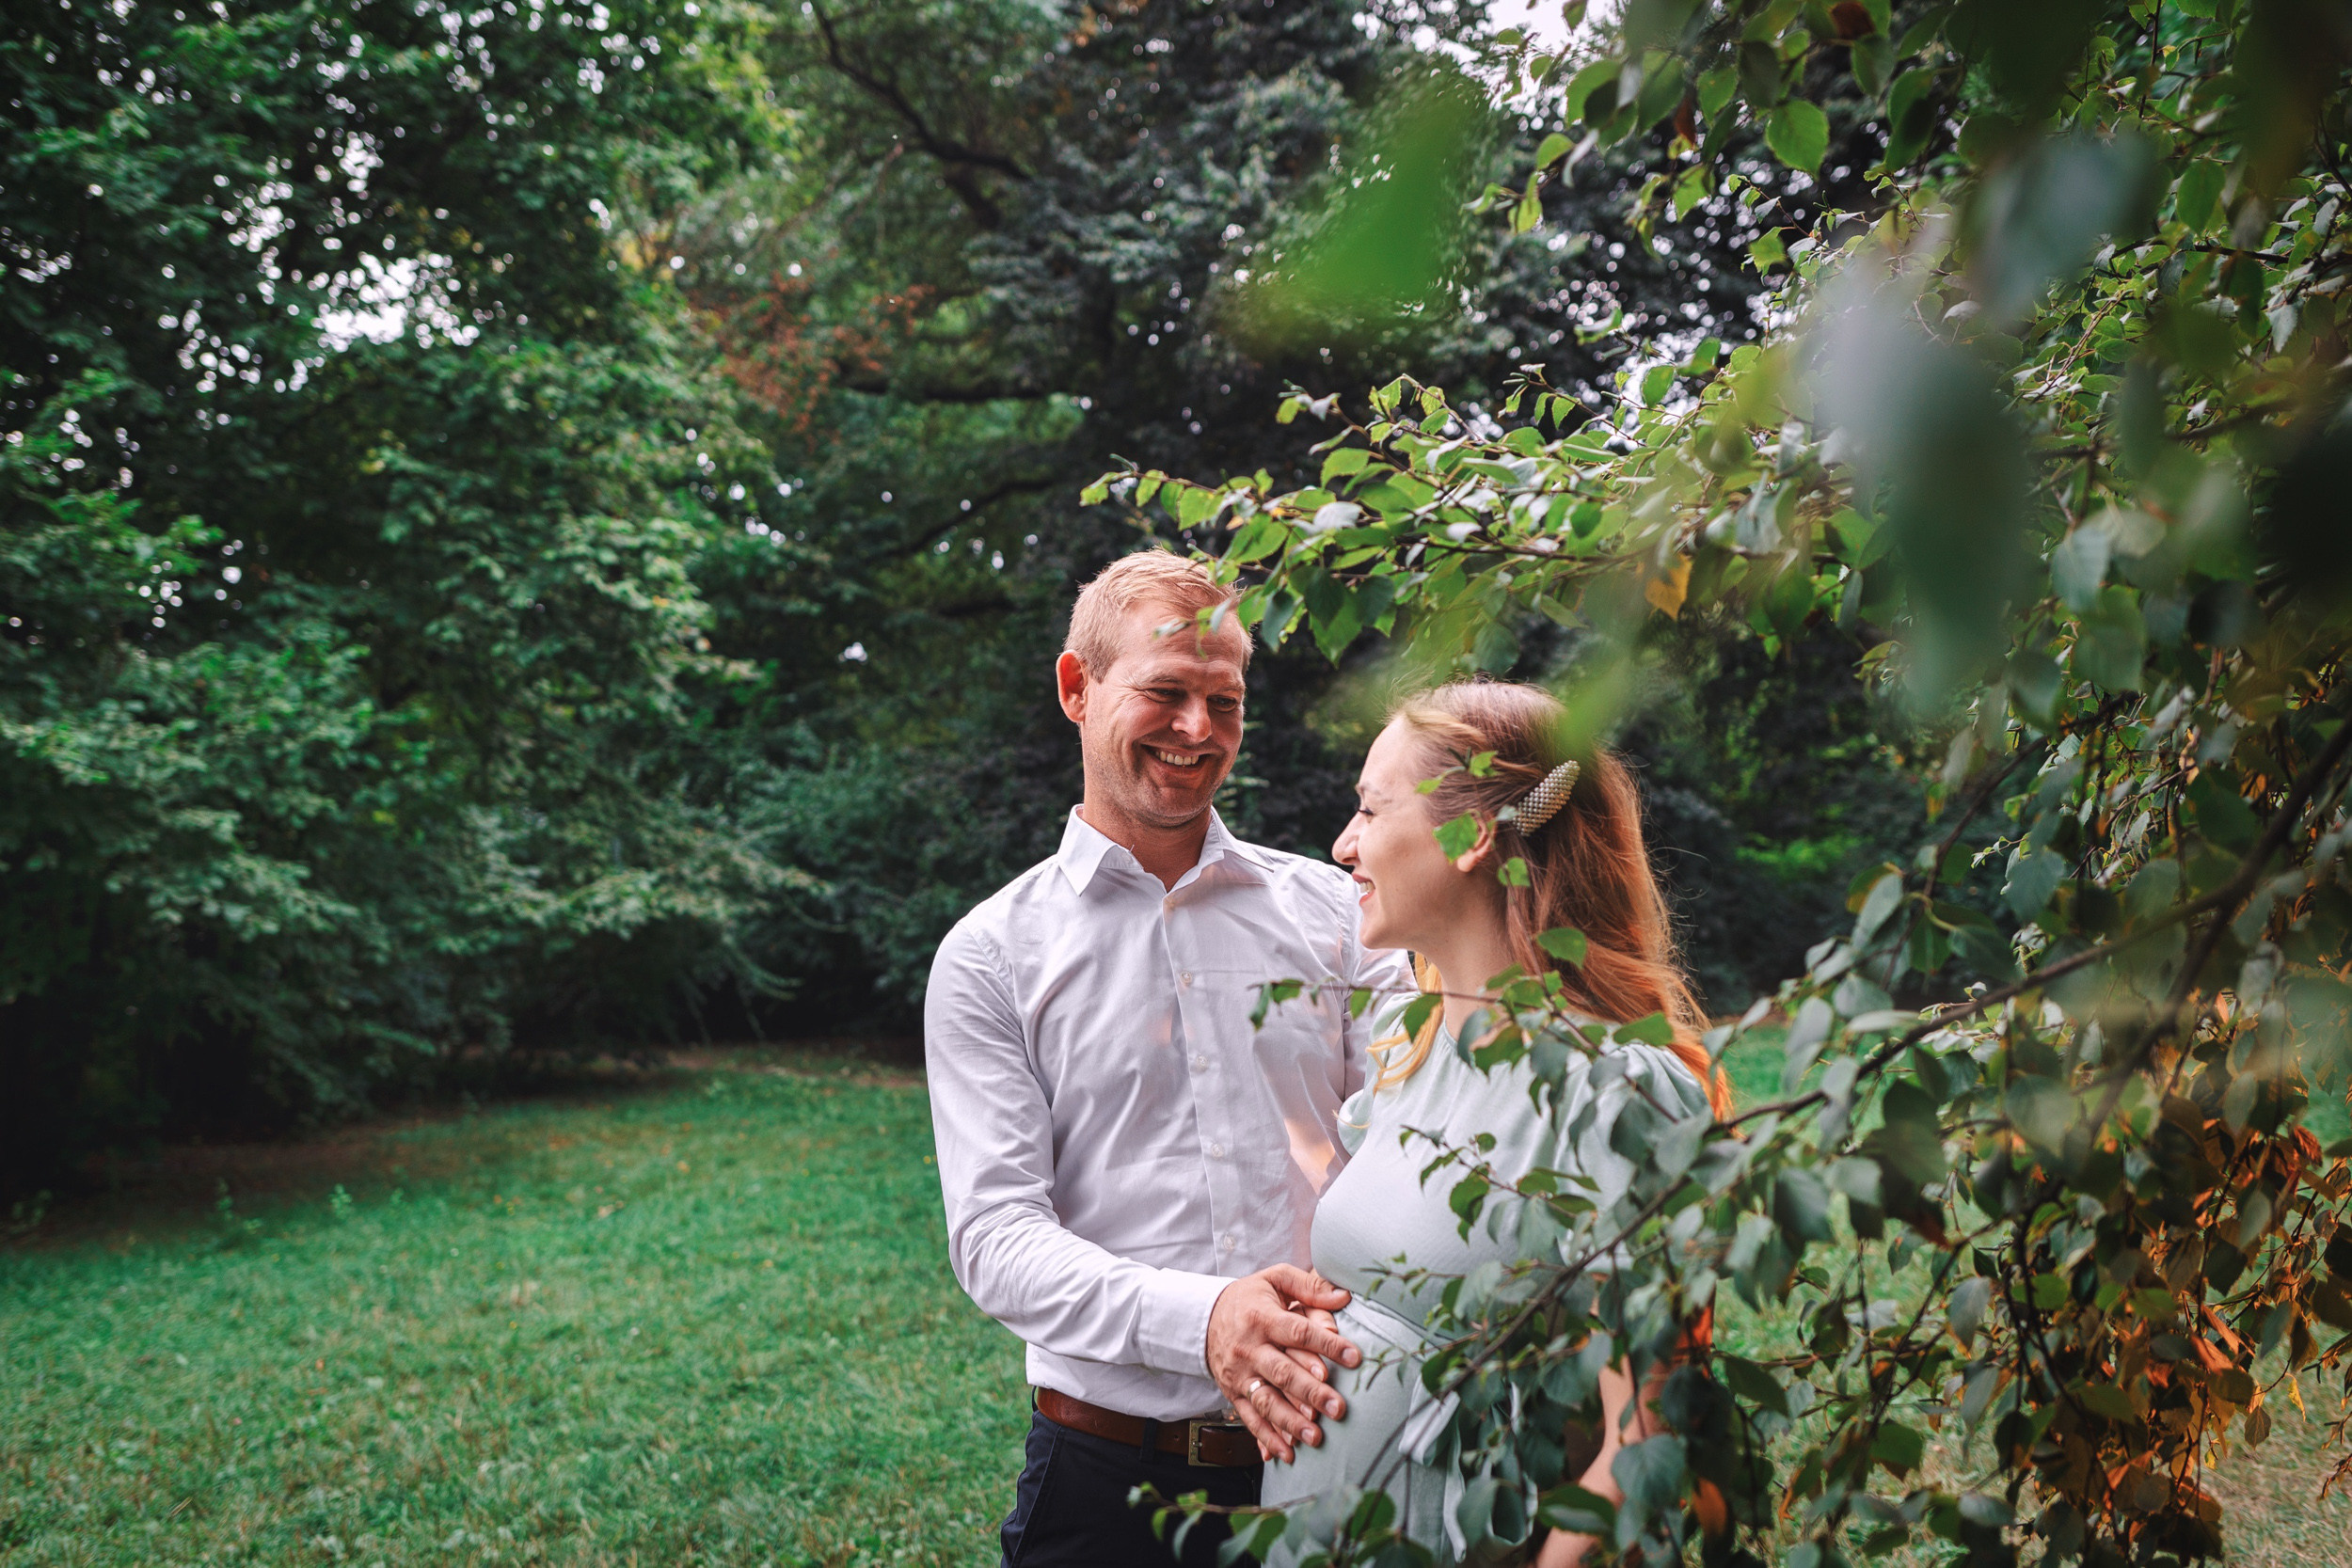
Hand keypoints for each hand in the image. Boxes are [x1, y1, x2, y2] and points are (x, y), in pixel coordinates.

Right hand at [1205, 1265, 1358, 1463]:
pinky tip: (1285, 1454)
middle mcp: (1249, 1348)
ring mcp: (1239, 1374)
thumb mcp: (1275, 1279)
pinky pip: (1249, 1418)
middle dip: (1311, 1393)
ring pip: (1266, 1401)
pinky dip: (1266, 1438)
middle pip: (1283, 1372)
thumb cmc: (1250, 1298)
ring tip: (1316, 1437)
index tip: (1355, 1357)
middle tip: (1339, 1408)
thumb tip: (1345, 1296)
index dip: (1327, 1345)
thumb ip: (1310, 1285)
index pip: (1298, 1332)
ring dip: (1290, 1422)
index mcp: (1262, 1317)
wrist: (1203, 1317)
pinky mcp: (1232, 1393)